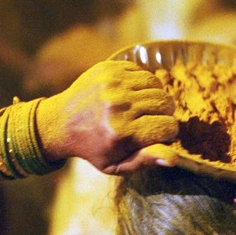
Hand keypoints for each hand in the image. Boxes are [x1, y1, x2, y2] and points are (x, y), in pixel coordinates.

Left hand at [39, 60, 178, 173]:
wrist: (61, 123)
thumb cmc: (94, 148)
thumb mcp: (118, 165)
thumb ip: (146, 161)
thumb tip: (174, 157)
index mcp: (122, 133)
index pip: (169, 127)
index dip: (167, 133)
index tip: (156, 135)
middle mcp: (118, 106)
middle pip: (166, 103)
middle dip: (164, 114)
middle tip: (149, 120)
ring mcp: (113, 84)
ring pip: (157, 85)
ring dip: (154, 97)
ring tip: (141, 107)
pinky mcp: (109, 68)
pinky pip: (142, 72)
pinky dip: (142, 83)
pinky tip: (131, 94)